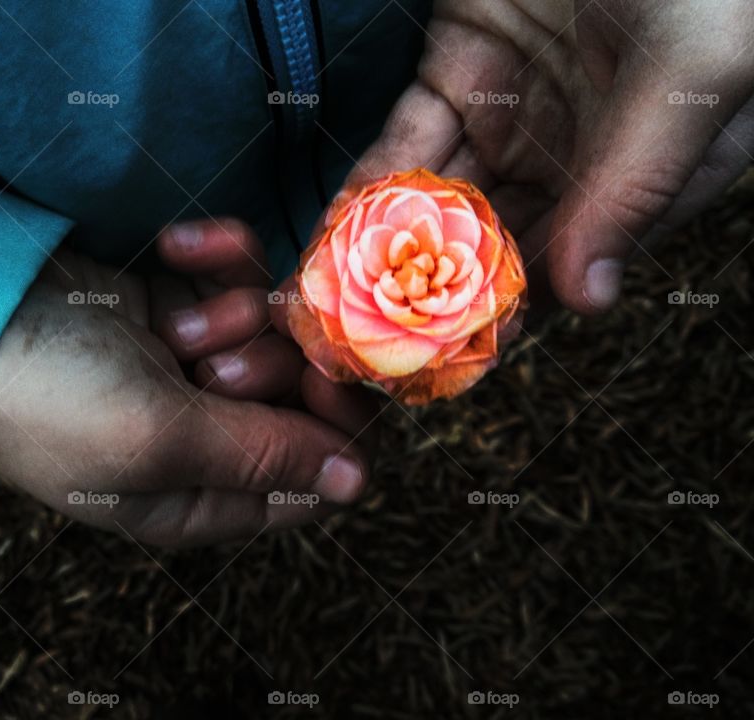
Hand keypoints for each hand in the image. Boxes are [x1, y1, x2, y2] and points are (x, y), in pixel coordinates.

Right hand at [0, 220, 373, 546]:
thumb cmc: (53, 401)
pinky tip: (175, 249)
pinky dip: (216, 257)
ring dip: (234, 311)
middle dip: (272, 364)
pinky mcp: (181, 301)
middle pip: (306, 393)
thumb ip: (265, 456)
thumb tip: (357, 482)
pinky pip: (238, 273)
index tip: (324, 373)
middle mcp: (210, 434)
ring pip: (277, 327)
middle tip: (215, 357)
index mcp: (209, 495)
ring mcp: (196, 363)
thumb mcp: (159, 442)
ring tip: (175, 320)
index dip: (337, 423)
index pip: (320, 472)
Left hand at [343, 0, 753, 312]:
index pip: (563, 264)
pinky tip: (335, 227)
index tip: (442, 356)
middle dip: (425, 291)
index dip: (503, 312)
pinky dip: (371, 182)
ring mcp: (511, 114)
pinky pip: (407, 138)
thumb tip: (589, 302)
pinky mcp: (459, 68)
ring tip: (334, 297)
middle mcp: (571, 158)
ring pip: (438, 197)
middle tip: (364, 339)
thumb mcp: (688, 80)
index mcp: (639, 177)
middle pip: (488, 243)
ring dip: (384, 246)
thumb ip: (634, 187)